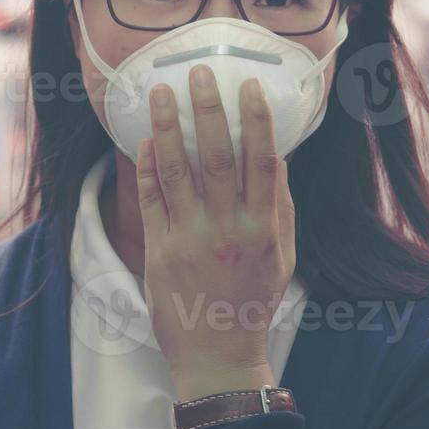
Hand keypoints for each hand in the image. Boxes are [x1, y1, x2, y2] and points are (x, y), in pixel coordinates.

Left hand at [134, 65, 295, 402]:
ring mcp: (191, 240)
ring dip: (169, 127)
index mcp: (264, 229)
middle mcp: (228, 231)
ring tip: (161, 92)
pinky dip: (147, 167)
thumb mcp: (282, 255)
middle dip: (208, 111)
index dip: (256, 121)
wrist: (218, 355)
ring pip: (178, 172)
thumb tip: (277, 158)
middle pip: (218, 158)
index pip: (262, 163)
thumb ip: (280, 207)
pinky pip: (151, 200)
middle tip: (200, 73)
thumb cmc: (253, 300)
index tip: (248, 87)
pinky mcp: (160, 252)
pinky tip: (145, 139)